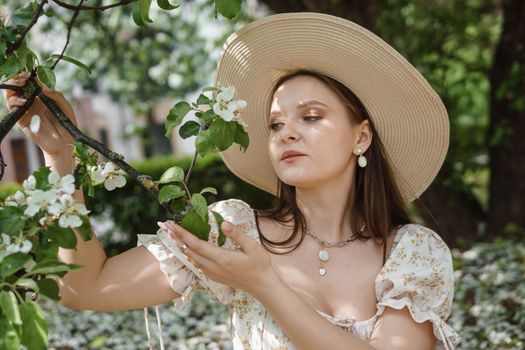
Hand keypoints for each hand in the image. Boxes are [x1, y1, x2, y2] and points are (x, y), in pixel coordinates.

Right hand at [4, 71, 77, 156]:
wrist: (64, 143)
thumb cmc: (67, 125)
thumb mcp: (65, 107)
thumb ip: (56, 96)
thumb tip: (44, 86)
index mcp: (42, 97)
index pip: (30, 82)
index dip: (26, 76)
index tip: (28, 72)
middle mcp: (32, 102)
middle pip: (17, 87)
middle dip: (17, 79)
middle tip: (22, 77)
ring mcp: (26, 110)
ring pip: (11, 96)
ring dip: (13, 88)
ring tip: (21, 86)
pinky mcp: (21, 120)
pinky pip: (12, 109)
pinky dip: (14, 102)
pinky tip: (24, 101)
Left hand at [158, 220, 277, 296]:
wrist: (262, 286)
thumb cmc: (260, 264)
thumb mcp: (252, 246)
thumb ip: (237, 234)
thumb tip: (223, 223)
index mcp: (221, 258)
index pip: (196, 244)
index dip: (182, 234)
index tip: (171, 224)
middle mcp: (213, 267)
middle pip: (189, 251)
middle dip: (176, 238)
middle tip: (164, 226)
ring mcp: (213, 274)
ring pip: (192, 259)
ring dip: (181, 246)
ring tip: (173, 235)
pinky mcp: (215, 277)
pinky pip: (198, 265)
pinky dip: (190, 255)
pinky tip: (188, 249)